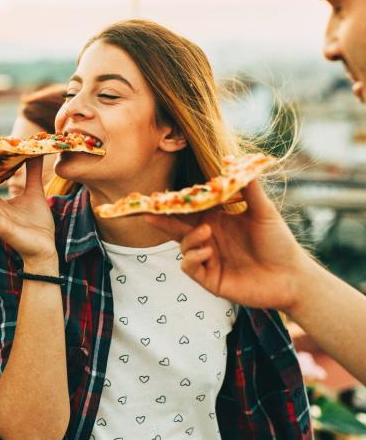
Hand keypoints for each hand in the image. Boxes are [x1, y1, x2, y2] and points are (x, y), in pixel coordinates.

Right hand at [146, 180, 310, 313]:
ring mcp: (209, 260)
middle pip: (178, 228)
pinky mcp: (211, 279)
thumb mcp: (263, 211)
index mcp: (218, 221)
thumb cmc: (280, 243)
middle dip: (161, 221)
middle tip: (147, 212)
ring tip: (206, 233)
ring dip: (189, 239)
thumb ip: (248, 187)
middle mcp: (210, 239)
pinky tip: (207, 251)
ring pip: (183, 247)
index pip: (189, 211)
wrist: (293, 276)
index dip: (173, 205)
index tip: (157, 196)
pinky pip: (190, 267)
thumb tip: (232, 160)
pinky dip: (193, 257)